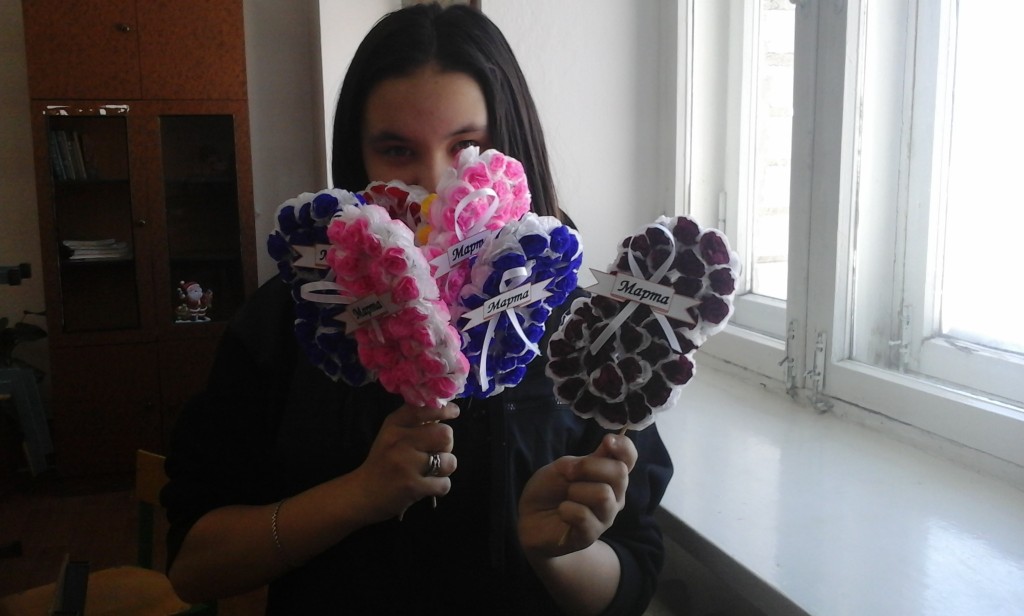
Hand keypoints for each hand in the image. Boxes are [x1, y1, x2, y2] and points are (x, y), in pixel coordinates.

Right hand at [350, 402, 458, 521]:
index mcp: (394, 424)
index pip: (425, 409)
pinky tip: (427, 485)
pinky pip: (445, 483)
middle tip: (436, 452)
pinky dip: (440, 486)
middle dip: (447, 445)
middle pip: (445, 434)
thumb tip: (445, 410)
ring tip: (430, 471)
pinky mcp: (413, 487)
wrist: (362, 494)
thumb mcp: (391, 435)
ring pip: (449, 461)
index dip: (445, 409)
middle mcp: (400, 441)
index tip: (454, 412)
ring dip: (445, 468)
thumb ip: (414, 423)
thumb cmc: (383, 462)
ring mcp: (406, 464)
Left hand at [517, 433, 637, 557]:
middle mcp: (614, 496)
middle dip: (589, 467)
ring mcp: (605, 517)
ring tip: (566, 496)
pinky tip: (562, 511)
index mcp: (609, 475)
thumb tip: (610, 444)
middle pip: (620, 473)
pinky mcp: (591, 535)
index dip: (624, 446)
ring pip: (603, 495)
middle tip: (568, 473)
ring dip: (576, 491)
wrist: (529, 518)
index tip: (607, 441)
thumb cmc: (550, 489)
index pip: (629, 458)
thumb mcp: (565, 466)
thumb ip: (589, 459)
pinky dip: (566, 509)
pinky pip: (584, 515)